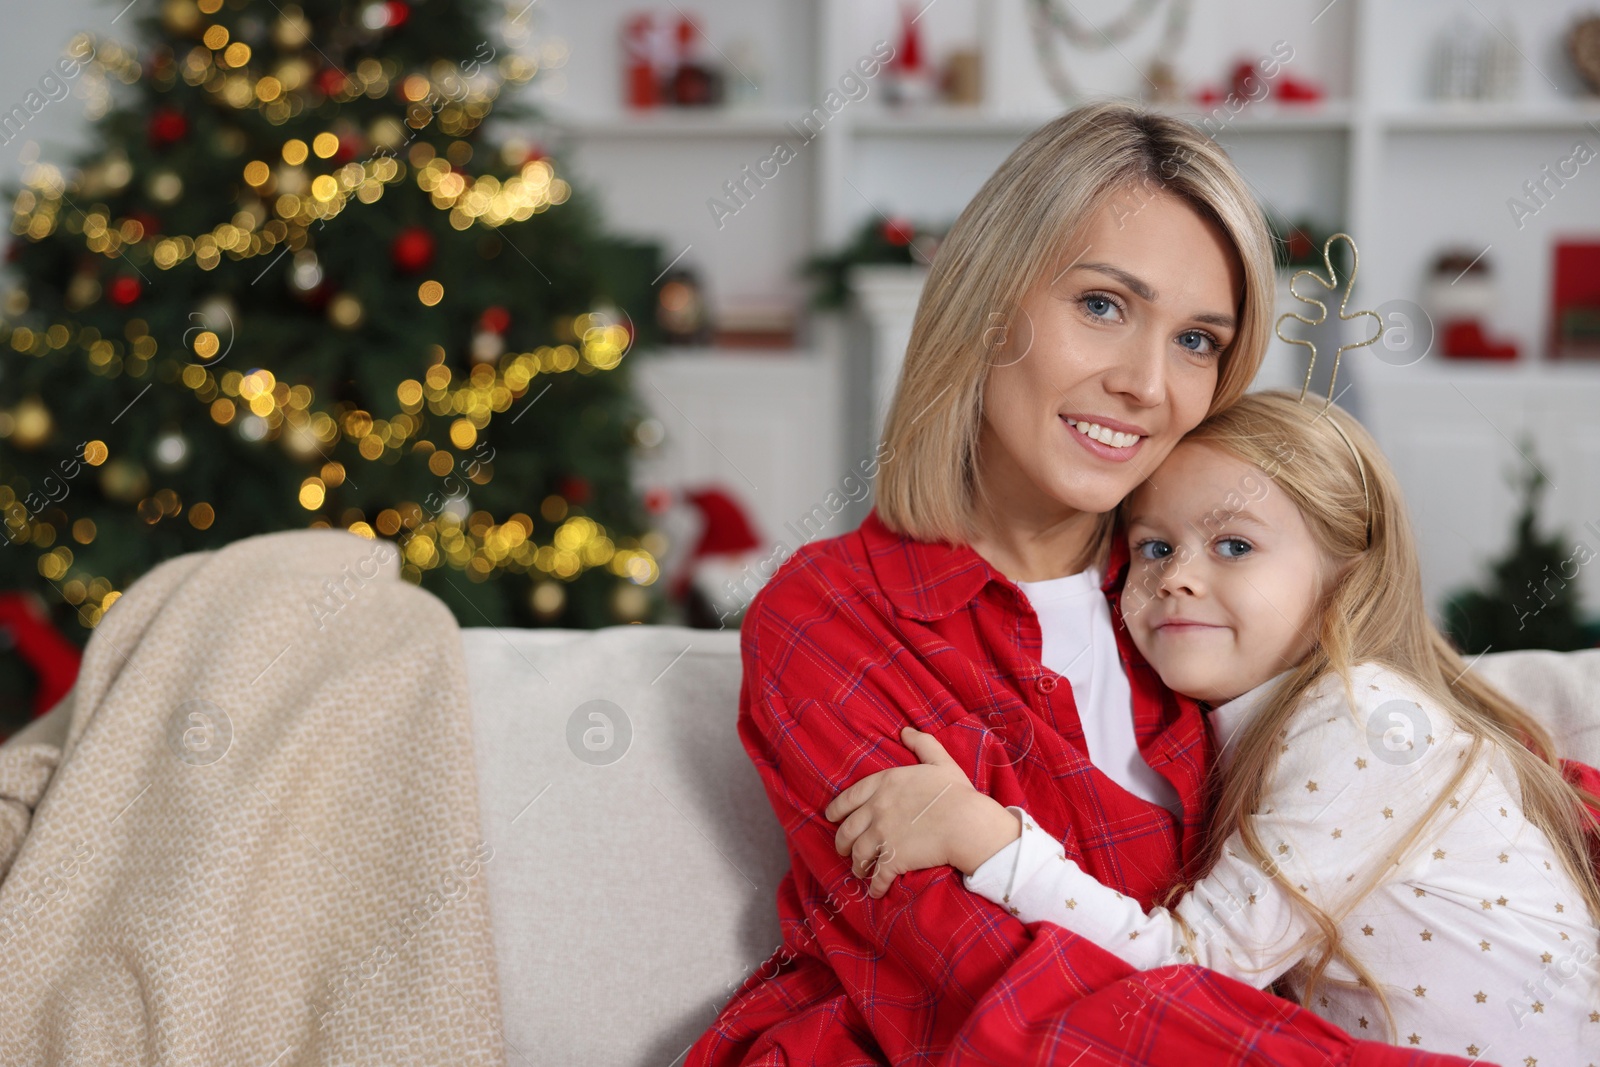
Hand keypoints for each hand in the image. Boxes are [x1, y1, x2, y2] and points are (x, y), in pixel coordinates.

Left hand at [824, 725, 1018, 898]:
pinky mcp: (893, 859)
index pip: (848, 799)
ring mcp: (882, 836)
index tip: (831, 818)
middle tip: (844, 850)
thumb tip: (905, 730)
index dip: (836, 811)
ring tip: (860, 871)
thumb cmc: (955, 792)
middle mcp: (876, 810)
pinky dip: (875, 887)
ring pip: (858, 855)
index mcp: (884, 784)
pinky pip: (877, 877)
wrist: (966, 823)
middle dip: (842, 843)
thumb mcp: (939, 761)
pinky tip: (876, 891)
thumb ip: (921, 744)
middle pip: (847, 831)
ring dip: (857, 865)